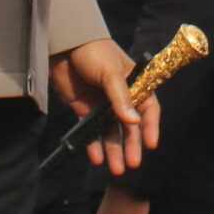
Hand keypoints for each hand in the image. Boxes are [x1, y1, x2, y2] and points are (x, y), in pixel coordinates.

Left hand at [49, 36, 160, 175]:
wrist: (62, 45)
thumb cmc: (92, 51)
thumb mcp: (110, 72)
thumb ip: (121, 98)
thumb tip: (133, 123)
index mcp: (134, 83)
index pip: (147, 109)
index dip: (150, 127)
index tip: (150, 145)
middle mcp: (119, 97)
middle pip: (129, 126)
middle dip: (131, 145)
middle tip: (133, 165)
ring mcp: (101, 104)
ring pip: (110, 132)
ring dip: (114, 150)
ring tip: (116, 169)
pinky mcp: (83, 109)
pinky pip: (91, 131)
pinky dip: (94, 145)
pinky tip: (97, 159)